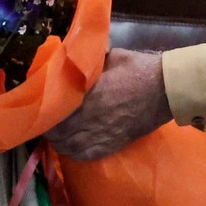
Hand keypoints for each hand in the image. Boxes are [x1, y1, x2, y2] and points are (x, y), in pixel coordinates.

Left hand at [46, 48, 173, 160]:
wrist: (166, 90)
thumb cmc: (138, 69)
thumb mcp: (110, 56)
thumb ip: (88, 58)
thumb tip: (72, 51)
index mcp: (89, 94)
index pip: (55, 108)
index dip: (44, 108)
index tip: (39, 103)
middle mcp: (92, 118)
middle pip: (58, 130)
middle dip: (47, 124)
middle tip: (44, 116)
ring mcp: (102, 134)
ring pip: (68, 145)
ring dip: (58, 139)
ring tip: (54, 131)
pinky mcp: (112, 144)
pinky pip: (85, 154)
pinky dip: (73, 151)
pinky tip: (69, 144)